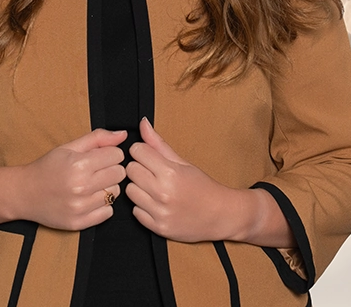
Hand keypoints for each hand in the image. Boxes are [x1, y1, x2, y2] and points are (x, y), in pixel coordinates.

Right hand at [14, 128, 126, 230]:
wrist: (23, 194)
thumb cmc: (47, 168)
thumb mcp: (69, 147)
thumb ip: (98, 138)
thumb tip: (123, 134)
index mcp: (78, 165)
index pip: (118, 155)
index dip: (110, 154)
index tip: (99, 158)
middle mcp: (80, 187)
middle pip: (120, 174)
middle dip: (110, 170)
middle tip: (95, 171)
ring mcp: (80, 207)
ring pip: (116, 193)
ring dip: (107, 188)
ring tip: (90, 186)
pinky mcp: (79, 223)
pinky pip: (108, 212)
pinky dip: (102, 206)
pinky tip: (88, 199)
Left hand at [125, 117, 256, 242]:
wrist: (220, 215)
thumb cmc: (204, 187)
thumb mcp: (183, 162)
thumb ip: (158, 144)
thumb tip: (143, 123)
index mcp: (170, 172)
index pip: (137, 151)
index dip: (142, 152)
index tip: (150, 157)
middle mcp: (163, 192)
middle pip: (130, 170)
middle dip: (139, 169)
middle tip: (153, 173)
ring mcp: (159, 211)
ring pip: (129, 191)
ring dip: (139, 188)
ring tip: (154, 189)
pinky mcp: (157, 227)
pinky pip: (135, 211)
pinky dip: (143, 207)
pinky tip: (156, 204)